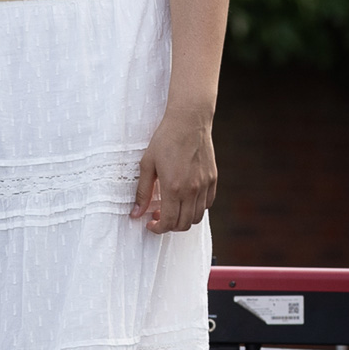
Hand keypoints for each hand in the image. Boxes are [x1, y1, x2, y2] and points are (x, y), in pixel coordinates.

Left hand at [131, 111, 216, 232]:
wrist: (189, 121)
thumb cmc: (165, 139)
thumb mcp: (147, 164)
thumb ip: (142, 192)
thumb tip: (135, 213)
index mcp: (173, 188)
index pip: (168, 222)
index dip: (158, 229)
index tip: (150, 224)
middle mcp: (192, 190)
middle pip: (183, 224)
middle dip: (169, 226)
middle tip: (158, 216)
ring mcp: (205, 185)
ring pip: (197, 217)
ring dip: (183, 219)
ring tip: (172, 208)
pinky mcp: (213, 179)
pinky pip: (207, 204)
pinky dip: (197, 208)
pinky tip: (186, 199)